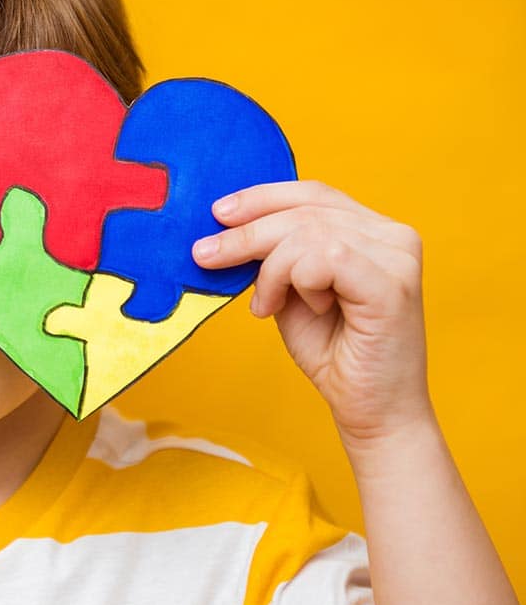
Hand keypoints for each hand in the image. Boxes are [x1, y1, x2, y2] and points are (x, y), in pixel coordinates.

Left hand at [192, 180, 431, 447]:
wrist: (371, 411)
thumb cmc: (333, 352)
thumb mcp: (291, 290)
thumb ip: (274, 256)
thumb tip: (226, 224)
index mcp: (372, 230)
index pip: (312, 193)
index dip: (261, 197)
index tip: (218, 212)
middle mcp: (393, 235)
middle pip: (305, 209)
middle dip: (246, 232)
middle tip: (205, 255)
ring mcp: (398, 257)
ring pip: (308, 231)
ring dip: (271, 269)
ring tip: (267, 305)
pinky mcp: (392, 284)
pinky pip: (322, 257)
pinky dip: (295, 281)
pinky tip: (308, 310)